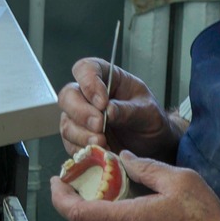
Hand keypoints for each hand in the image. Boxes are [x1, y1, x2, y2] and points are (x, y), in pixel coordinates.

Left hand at [49, 152, 219, 220]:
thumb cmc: (204, 220)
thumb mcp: (178, 180)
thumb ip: (146, 167)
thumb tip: (125, 158)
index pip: (77, 214)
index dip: (60, 197)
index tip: (57, 180)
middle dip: (71, 203)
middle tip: (74, 182)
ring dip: (89, 215)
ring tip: (95, 192)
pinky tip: (117, 210)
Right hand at [58, 59, 181, 159]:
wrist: (153, 144)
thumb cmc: (149, 120)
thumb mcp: (147, 111)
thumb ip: (129, 110)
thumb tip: (108, 111)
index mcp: (106, 78)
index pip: (85, 69)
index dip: (88, 82)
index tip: (102, 102)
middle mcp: (88, 96)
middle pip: (68, 95)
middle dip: (81, 112)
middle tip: (100, 125)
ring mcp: (80, 118)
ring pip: (66, 122)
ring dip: (81, 134)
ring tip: (102, 142)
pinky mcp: (78, 139)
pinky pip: (70, 144)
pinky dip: (83, 149)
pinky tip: (101, 152)